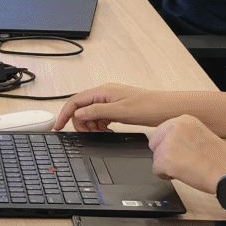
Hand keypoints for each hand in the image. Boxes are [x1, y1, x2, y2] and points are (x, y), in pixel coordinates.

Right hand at [57, 82, 181, 132]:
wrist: (166, 108)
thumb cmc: (147, 107)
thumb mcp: (119, 112)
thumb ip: (96, 111)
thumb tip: (79, 113)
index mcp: (102, 92)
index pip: (75, 101)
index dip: (65, 114)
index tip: (59, 126)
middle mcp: (104, 94)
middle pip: (81, 109)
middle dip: (82, 123)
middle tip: (89, 134)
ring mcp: (110, 100)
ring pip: (90, 114)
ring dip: (92, 125)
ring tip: (102, 132)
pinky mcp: (115, 107)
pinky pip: (100, 117)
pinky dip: (100, 125)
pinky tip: (107, 130)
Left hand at [145, 114, 225, 192]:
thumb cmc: (222, 159)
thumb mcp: (201, 135)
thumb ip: (183, 135)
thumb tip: (169, 142)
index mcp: (184, 120)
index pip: (162, 132)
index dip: (170, 146)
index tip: (181, 152)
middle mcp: (174, 128)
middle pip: (155, 144)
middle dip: (165, 154)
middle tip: (185, 162)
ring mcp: (168, 144)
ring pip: (156, 158)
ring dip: (168, 166)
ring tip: (188, 168)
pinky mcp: (165, 160)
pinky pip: (157, 171)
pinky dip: (167, 176)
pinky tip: (184, 174)